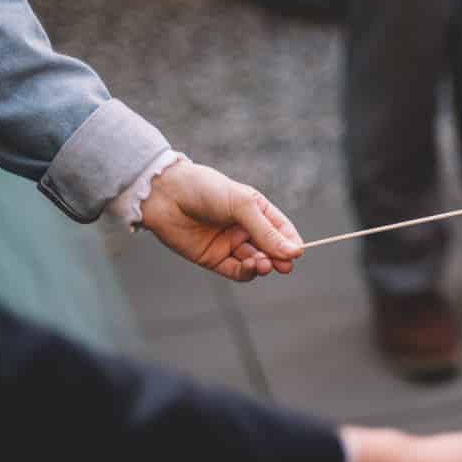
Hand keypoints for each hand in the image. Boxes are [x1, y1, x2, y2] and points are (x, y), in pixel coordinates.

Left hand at [140, 160, 302, 281]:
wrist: (164, 194)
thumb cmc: (204, 189)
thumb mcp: (242, 206)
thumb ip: (266, 232)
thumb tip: (293, 252)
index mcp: (255, 210)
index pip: (281, 230)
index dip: (291, 242)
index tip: (297, 253)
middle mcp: (244, 228)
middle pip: (270, 249)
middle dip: (279, 257)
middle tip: (284, 265)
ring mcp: (228, 244)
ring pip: (255, 261)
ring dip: (263, 265)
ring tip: (263, 264)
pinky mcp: (213, 259)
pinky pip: (235, 271)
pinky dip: (247, 272)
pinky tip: (252, 267)